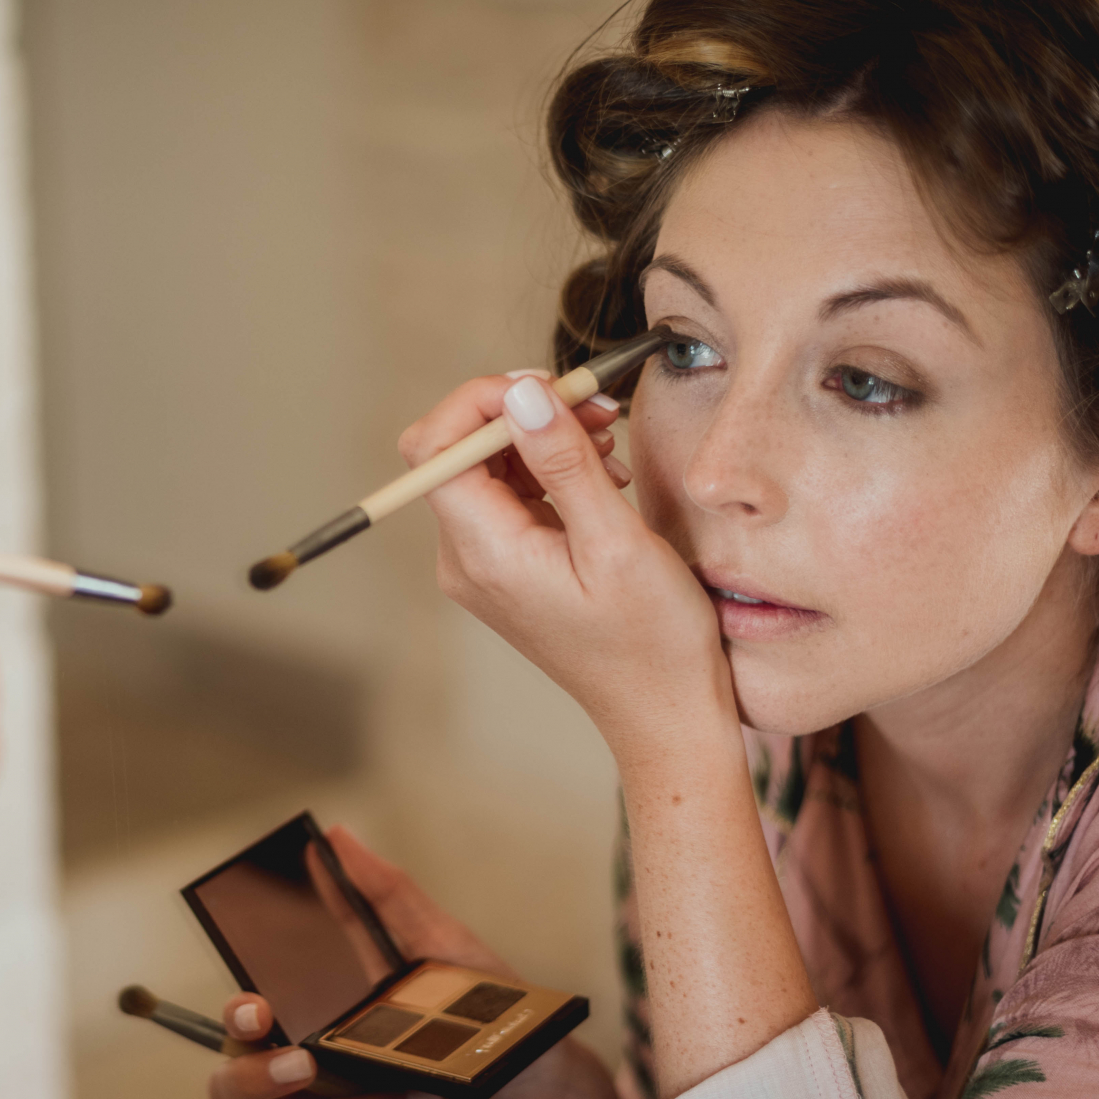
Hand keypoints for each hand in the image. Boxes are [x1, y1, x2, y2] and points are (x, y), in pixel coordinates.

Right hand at [205, 827, 629, 1098]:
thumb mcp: (443, 948)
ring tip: (424, 1086)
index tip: (258, 1006)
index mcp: (323, 1024)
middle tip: (305, 1064)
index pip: (247, 1024)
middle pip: (238, 1091)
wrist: (558, 1098)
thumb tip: (338, 838)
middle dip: (256, 1079)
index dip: (235, 1019)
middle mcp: (322, 1081)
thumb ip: (385, 895)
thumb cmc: (493, 1023)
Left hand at [399, 372, 728, 750]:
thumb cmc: (652, 639)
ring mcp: (481, 564)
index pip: (436, 447)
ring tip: (609, 444)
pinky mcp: (505, 566)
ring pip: (487, 467)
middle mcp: (465, 558)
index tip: (552, 388)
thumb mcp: (616, 542)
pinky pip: (508, 494)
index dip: (483, 400)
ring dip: (542, 439)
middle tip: (596, 407)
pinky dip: (548, 469)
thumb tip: (522, 396)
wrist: (663, 710)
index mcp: (483, 553)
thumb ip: (564, 463)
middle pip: (458, 450)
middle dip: (523, 413)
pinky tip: (601, 475)